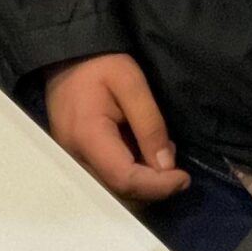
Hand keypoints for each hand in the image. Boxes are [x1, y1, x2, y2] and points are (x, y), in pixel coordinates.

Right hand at [44, 54, 189, 202]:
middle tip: (174, 163)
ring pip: (113, 192)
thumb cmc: (100, 64)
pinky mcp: (77, 160)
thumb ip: (150, 124)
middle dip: (152, 187)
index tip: (184, 178)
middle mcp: (75, 158)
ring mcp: (73, 162)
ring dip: (142, 183)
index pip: (125, 179)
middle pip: (118, 193)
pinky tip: (142, 154)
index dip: (158, 186)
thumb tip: (166, 166)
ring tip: (158, 154)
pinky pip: (106, 180)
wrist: (67, 57)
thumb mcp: (132, 83)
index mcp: (88, 137)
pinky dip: (130, 176)